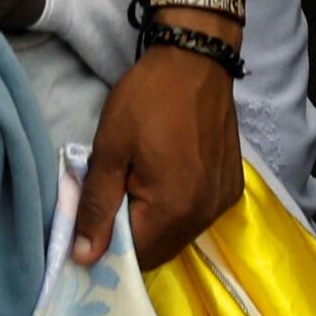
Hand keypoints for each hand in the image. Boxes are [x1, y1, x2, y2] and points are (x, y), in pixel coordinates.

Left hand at [70, 38, 245, 269]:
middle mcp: (204, 214)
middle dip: (133, 232)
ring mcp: (222, 201)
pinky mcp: (232, 188)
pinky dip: (179, 207)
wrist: (195, 58)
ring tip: (142, 179)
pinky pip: (198, 214)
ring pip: (179, 234)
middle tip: (117, 191)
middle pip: (159, 249)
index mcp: (173, 208)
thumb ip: (96, 205)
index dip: (108, 241)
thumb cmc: (147, 98)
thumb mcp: (110, 147)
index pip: (134, 255)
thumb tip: (83, 256)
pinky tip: (169, 173)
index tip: (95, 215)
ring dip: (156, 221)